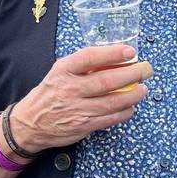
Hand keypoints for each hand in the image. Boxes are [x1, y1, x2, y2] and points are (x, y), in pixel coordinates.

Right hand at [7, 44, 149, 152]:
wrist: (30, 123)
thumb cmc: (50, 93)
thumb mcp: (60, 72)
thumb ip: (84, 66)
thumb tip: (116, 58)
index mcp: (63, 70)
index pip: (90, 57)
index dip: (112, 53)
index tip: (130, 52)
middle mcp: (70, 88)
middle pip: (107, 81)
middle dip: (132, 74)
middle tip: (146, 70)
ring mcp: (77, 109)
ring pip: (113, 102)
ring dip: (133, 95)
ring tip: (143, 89)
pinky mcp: (83, 125)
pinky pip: (110, 118)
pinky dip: (125, 112)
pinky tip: (131, 106)